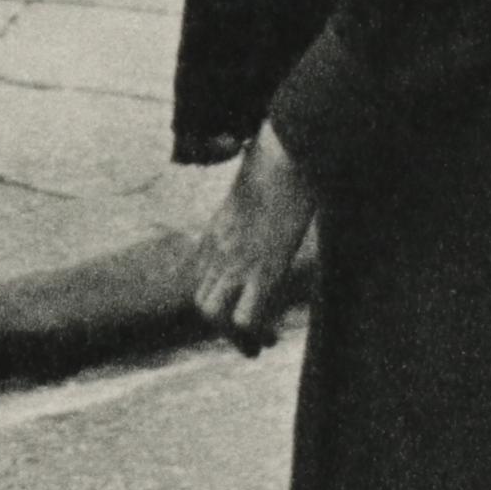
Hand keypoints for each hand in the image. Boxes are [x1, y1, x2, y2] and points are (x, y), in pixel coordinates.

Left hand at [190, 125, 316, 356]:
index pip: (199, 275)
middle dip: (221, 326)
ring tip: (259, 345)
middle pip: (201, 301)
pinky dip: (256, 335)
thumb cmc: (284, 149)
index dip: (217, 296)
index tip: (238, 306)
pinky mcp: (265, 267)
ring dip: (236, 336)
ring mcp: (238, 259)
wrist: (292, 144)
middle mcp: (218, 248)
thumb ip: (254, 188)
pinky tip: (273, 338)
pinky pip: (247, 318)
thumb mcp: (259, 172)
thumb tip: (263, 170)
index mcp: (217, 227)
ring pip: (215, 316)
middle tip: (248, 339)